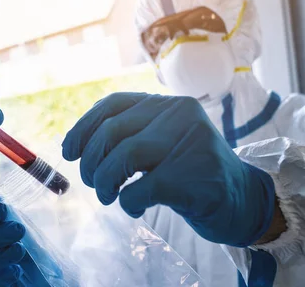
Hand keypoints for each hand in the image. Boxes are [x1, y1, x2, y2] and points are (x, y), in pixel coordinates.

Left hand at [62, 93, 275, 246]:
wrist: (241, 199)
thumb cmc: (188, 171)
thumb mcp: (159, 142)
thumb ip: (127, 135)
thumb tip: (74, 144)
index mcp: (167, 104)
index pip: (112, 104)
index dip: (82, 128)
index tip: (69, 152)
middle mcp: (180, 114)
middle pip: (112, 131)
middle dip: (91, 161)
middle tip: (94, 183)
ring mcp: (192, 143)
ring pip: (125, 155)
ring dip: (105, 181)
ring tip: (108, 196)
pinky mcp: (198, 176)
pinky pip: (143, 188)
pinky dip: (128, 202)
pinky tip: (134, 207)